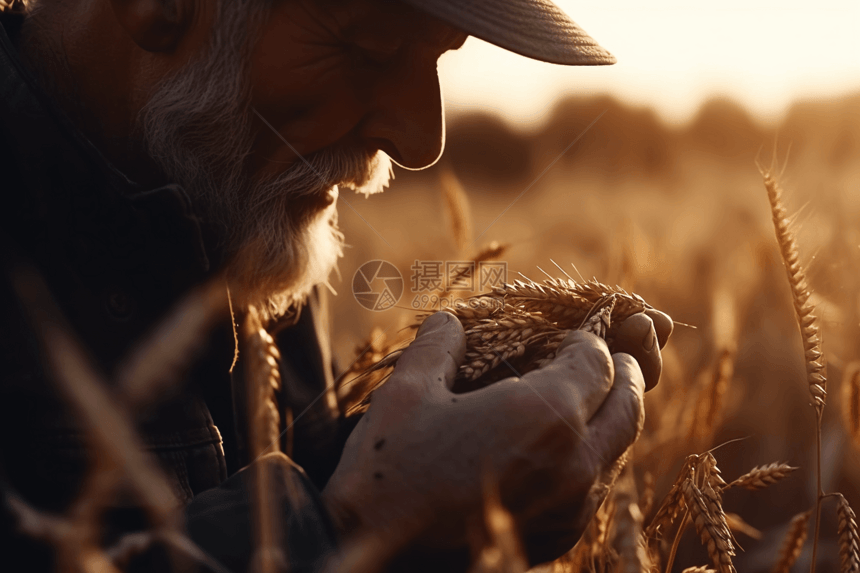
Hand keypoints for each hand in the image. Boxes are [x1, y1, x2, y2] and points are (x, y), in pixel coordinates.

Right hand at [322, 309, 671, 568]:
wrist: (378, 559)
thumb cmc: (389, 471)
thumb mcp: (407, 392)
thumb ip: (437, 345)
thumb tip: (450, 321)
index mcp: (547, 416)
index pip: (597, 362)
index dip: (588, 340)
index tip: (574, 334)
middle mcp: (576, 463)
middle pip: (628, 404)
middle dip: (623, 374)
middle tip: (612, 358)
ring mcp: (573, 507)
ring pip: (618, 448)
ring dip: (611, 417)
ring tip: (590, 399)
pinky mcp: (561, 537)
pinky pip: (597, 486)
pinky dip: (593, 456)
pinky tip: (562, 447)